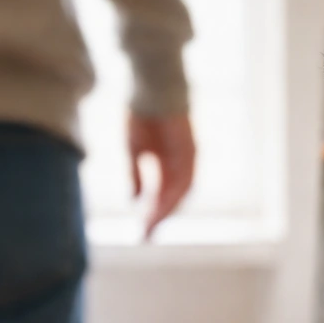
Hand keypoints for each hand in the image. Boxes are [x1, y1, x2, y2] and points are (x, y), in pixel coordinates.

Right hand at [128, 112, 195, 238]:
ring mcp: (188, 157)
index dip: (152, 213)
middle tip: (145, 235)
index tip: (141, 231)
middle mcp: (181, 163)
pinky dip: (174, 193)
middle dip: (159, 217)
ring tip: (150, 224)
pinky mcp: (191, 149)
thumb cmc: (141, 113)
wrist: (151, 87)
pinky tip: (160, 205)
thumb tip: (133, 199)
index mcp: (168, 164)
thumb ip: (135, 174)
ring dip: (166, 209)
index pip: (162, 195)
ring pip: (180, 192)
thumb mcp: (134, 149)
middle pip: (173, 198)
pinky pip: (185, 177)